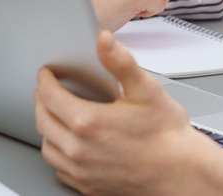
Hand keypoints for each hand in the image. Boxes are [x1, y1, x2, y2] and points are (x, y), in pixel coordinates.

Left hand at [34, 31, 216, 194]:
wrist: (181, 172)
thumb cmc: (167, 135)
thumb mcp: (146, 89)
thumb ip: (121, 62)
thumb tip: (104, 41)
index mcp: (89, 122)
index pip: (51, 96)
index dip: (46, 80)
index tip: (46, 73)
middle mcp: (80, 149)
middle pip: (43, 121)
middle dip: (41, 101)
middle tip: (45, 90)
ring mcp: (82, 170)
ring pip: (48, 148)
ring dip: (47, 129)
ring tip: (54, 116)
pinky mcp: (88, 186)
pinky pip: (60, 170)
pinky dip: (59, 154)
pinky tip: (69, 145)